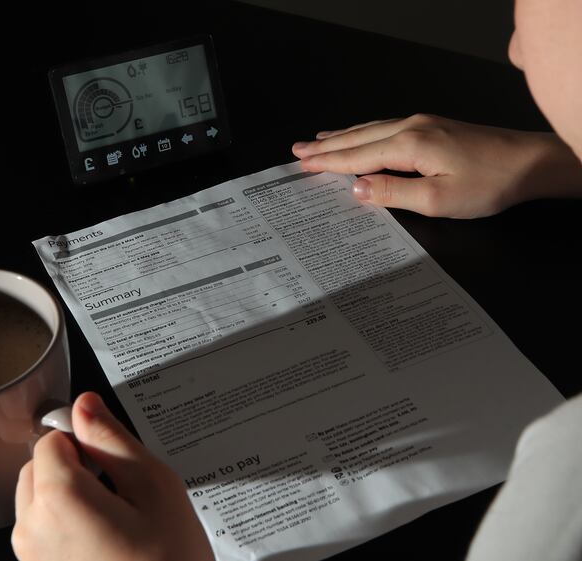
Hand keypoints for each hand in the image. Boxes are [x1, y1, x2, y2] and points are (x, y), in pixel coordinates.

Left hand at [12, 392, 214, 560]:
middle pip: (38, 467)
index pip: (51, 438)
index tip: (110, 456)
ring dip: (69, 495)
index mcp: (58, 499)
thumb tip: (83, 405)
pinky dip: (66, 524)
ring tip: (115, 519)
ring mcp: (30, 558)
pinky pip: (42, 530)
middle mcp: (31, 529)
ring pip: (37, 498)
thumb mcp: (154, 488)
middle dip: (72, 467)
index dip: (83, 438)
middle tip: (120, 490)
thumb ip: (112, 439)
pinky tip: (106, 540)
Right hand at [292, 114, 581, 217]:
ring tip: (318, 140)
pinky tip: (360, 133)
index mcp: (409, 145)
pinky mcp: (435, 126)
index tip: (301, 164)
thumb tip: (354, 187)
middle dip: (326, 145)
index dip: (327, 162)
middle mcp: (412, 127)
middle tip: (297, 151)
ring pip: (371, 128)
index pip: (356, 155)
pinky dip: (364, 132)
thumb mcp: (437, 200)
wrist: (531, 163)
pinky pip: (386, 127)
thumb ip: (392, 192)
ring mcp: (424, 123)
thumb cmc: (488, 185)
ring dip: (342, 136)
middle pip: (358, 136)